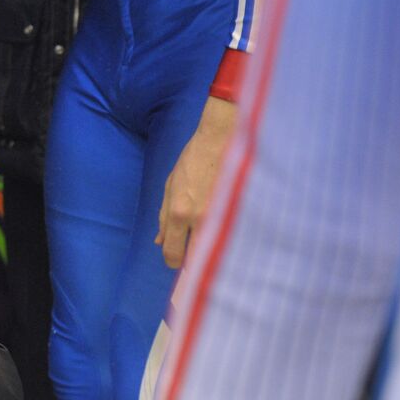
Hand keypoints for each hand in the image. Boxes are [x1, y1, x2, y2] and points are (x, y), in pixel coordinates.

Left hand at [155, 96, 237, 267]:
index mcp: (180, 213)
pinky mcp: (241, 209)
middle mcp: (200, 218)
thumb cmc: (194, 160)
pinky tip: (226, 234)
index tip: (175, 261)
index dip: (172, 262)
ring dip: (210, 251)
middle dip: (191, 261)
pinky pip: (232, 234)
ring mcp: (223, 215)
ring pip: (215, 249)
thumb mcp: (170, 186)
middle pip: (195, 258)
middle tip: (192, 258)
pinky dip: (228, 238)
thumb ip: (164, 217)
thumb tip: (159, 241)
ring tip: (209, 245)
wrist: (223, 138)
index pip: (173, 253)